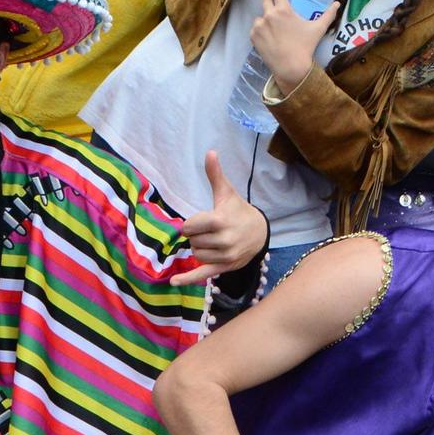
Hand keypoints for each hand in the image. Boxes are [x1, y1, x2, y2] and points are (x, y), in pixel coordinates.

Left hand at [171, 152, 269, 284]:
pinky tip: (173, 282)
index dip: (192, 223)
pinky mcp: (225, 268)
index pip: (188, 227)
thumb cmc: (238, 210)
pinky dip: (187, 280)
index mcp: (219, 220)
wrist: (260, 232)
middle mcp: (223, 240)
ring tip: (214, 241)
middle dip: (198, 236)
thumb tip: (210, 152)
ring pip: (196, 254)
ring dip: (200, 249)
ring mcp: (225, 256)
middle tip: (212, 231)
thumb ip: (215, 174)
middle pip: (192, 241)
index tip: (203, 221)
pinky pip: (202, 275)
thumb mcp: (227, 193)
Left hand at [249, 0, 337, 96]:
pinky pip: (255, 28)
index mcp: (283, 10)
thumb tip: (338, 3)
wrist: (291, 67)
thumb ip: (328, 15)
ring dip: (265, 20)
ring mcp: (259, 26)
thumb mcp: (318, 29)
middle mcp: (269, 15)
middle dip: (271, 5)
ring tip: (274, 31)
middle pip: (266, 1)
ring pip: (260, 16)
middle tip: (279, 15)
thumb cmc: (305, 46)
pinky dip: (260, 32)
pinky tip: (269, 39)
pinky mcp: (253, 36)